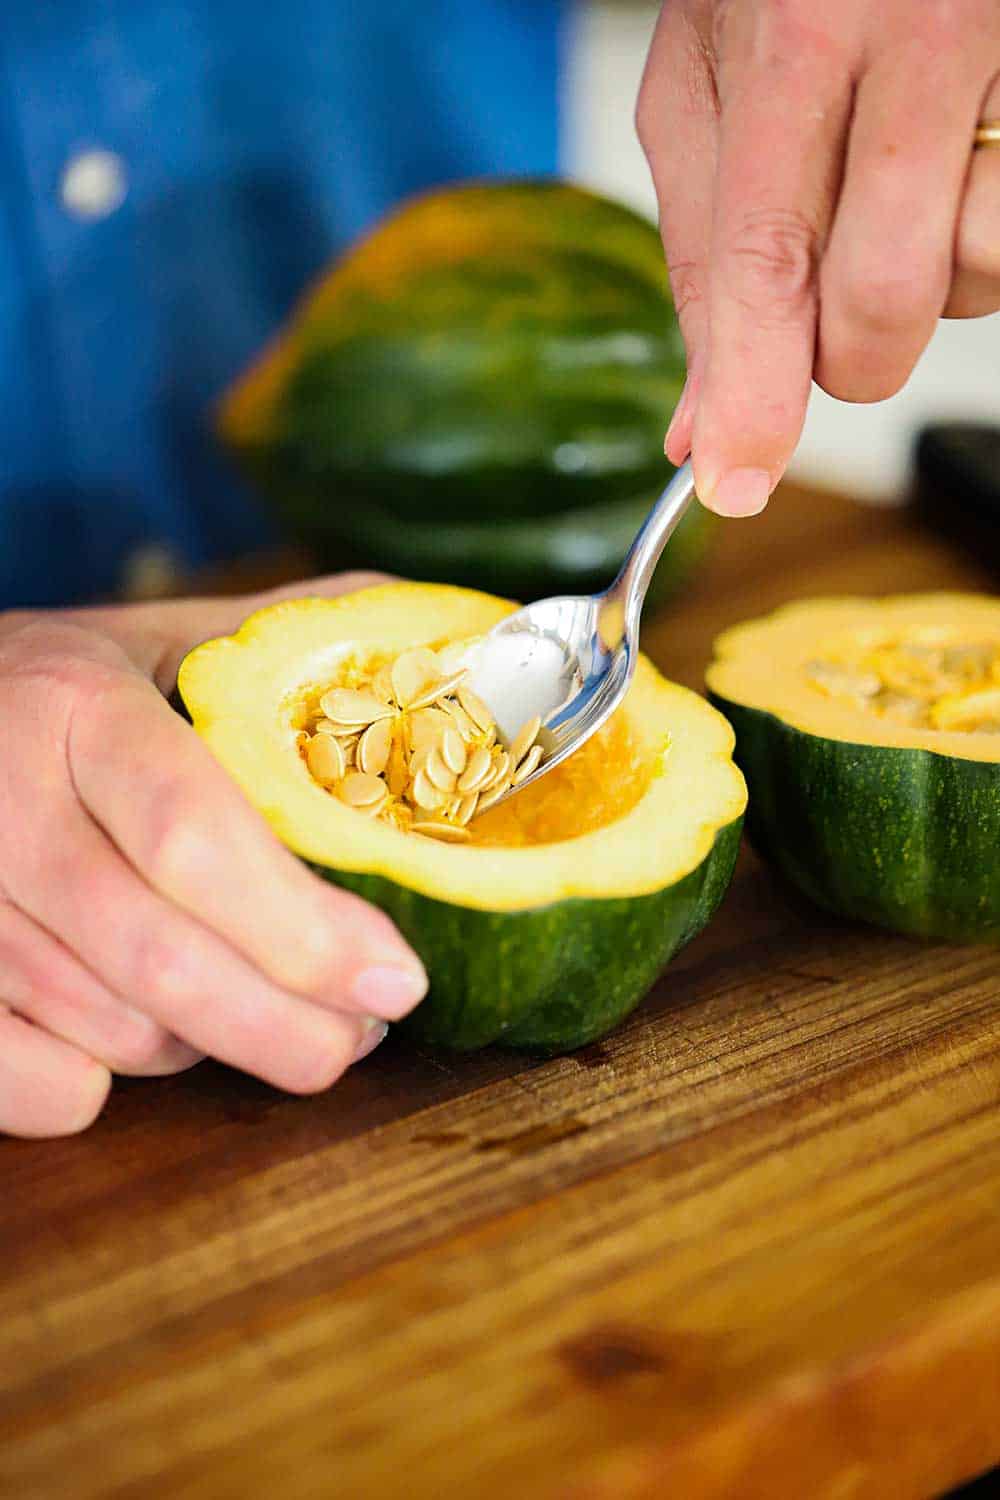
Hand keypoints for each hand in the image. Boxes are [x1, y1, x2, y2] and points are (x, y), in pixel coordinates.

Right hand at [0, 574, 426, 1137]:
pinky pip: (28, 1084)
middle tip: (361, 1036)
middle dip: (285, 1028)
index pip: (194, 837)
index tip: (396, 980)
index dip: (303, 930)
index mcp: (75, 706)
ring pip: (104, 1029)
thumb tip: (470, 651)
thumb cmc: (73, 682)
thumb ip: (297, 643)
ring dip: (211, 1047)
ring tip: (268, 1013)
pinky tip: (144, 1035)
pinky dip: (101, 1087)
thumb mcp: (170, 636)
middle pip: (156, 959)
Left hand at [638, 0, 999, 514]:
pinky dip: (987, 235)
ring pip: (976, 278)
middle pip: (881, 303)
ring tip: (908, 179)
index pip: (766, 256)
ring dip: (931, 279)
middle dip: (845, 355)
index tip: (733, 484)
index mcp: (796, 35)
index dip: (753, 390)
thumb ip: (702, 255)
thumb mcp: (707, 88)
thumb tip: (697, 424)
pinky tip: (964, 162)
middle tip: (830, 291)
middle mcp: (914, 38)